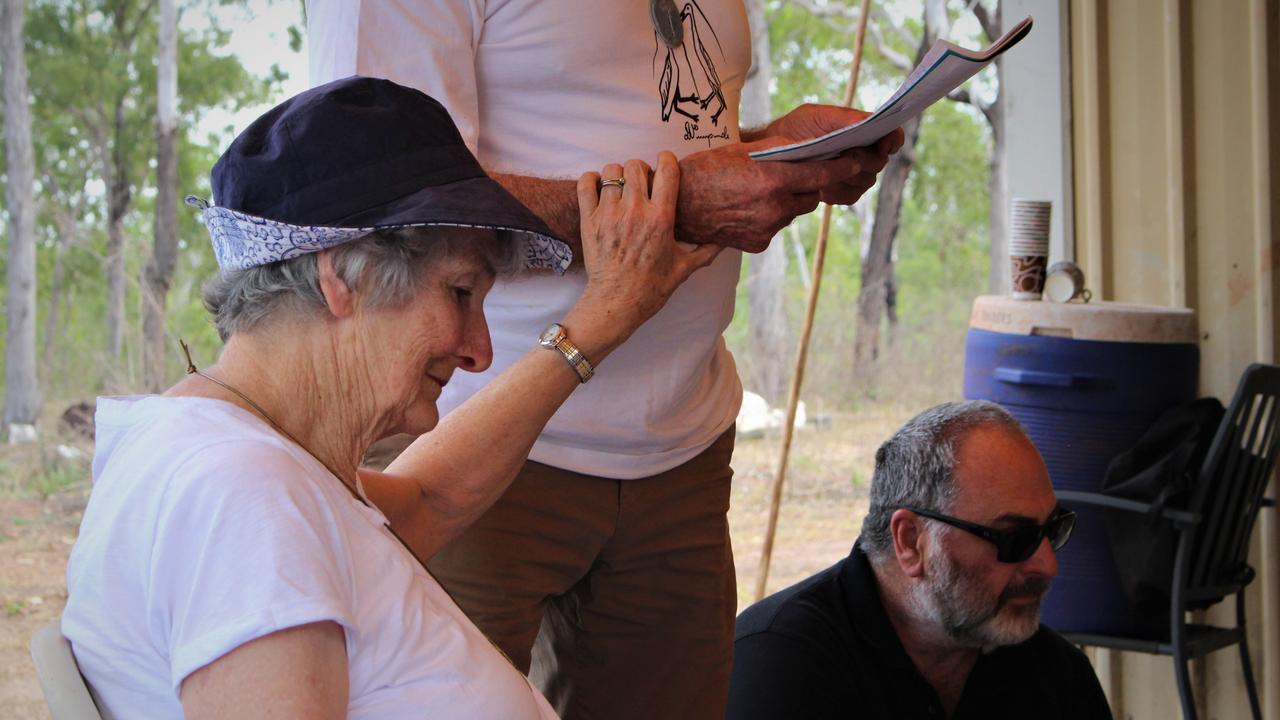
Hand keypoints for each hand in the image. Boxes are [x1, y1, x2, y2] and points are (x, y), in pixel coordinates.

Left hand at [569, 152, 721, 352]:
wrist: (616, 304)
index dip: (667, 159)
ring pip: (612, 172)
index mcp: (661, 219)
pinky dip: (591, 180)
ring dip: (617, 175)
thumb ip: (705, 251)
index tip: (666, 162)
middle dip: (641, 168)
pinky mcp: (589, 221)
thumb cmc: (651, 288)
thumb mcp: (684, 269)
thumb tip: (725, 242)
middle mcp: (635, 212)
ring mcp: (609, 215)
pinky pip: (585, 184)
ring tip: (621, 187)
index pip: (667, 170)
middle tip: (642, 181)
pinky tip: (598, 187)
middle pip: (636, 166)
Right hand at [676, 138, 859, 252]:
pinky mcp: (759, 243)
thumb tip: (806, 149)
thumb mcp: (743, 151)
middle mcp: (775, 207)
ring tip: (761, 190)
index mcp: (774, 180)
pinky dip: (770, 216)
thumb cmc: (705, 171)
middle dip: (807, 184)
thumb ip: (779, 152)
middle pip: (810, 196)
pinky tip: (748, 207)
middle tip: (794, 174)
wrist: (677, 207)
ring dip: (787, 201)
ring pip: (793, 212)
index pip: (822, 174)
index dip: (843, 167)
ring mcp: (768, 228)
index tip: (858, 162)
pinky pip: (776, 226)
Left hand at [763, 103, 904, 206]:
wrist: (775, 153)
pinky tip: (821, 185)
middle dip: (863, 159)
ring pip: (866, 181)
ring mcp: (856, 174)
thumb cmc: (798, 128)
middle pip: (880, 162)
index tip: (883, 144)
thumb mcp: (819, 116)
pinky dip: (837, 191)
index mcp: (865, 131)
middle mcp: (865, 153)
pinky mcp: (844, 192)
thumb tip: (870, 120)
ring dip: (847, 176)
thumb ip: (846, 118)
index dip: (893, 140)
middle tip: (844, 155)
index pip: (893, 136)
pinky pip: (851, 196)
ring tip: (825, 169)